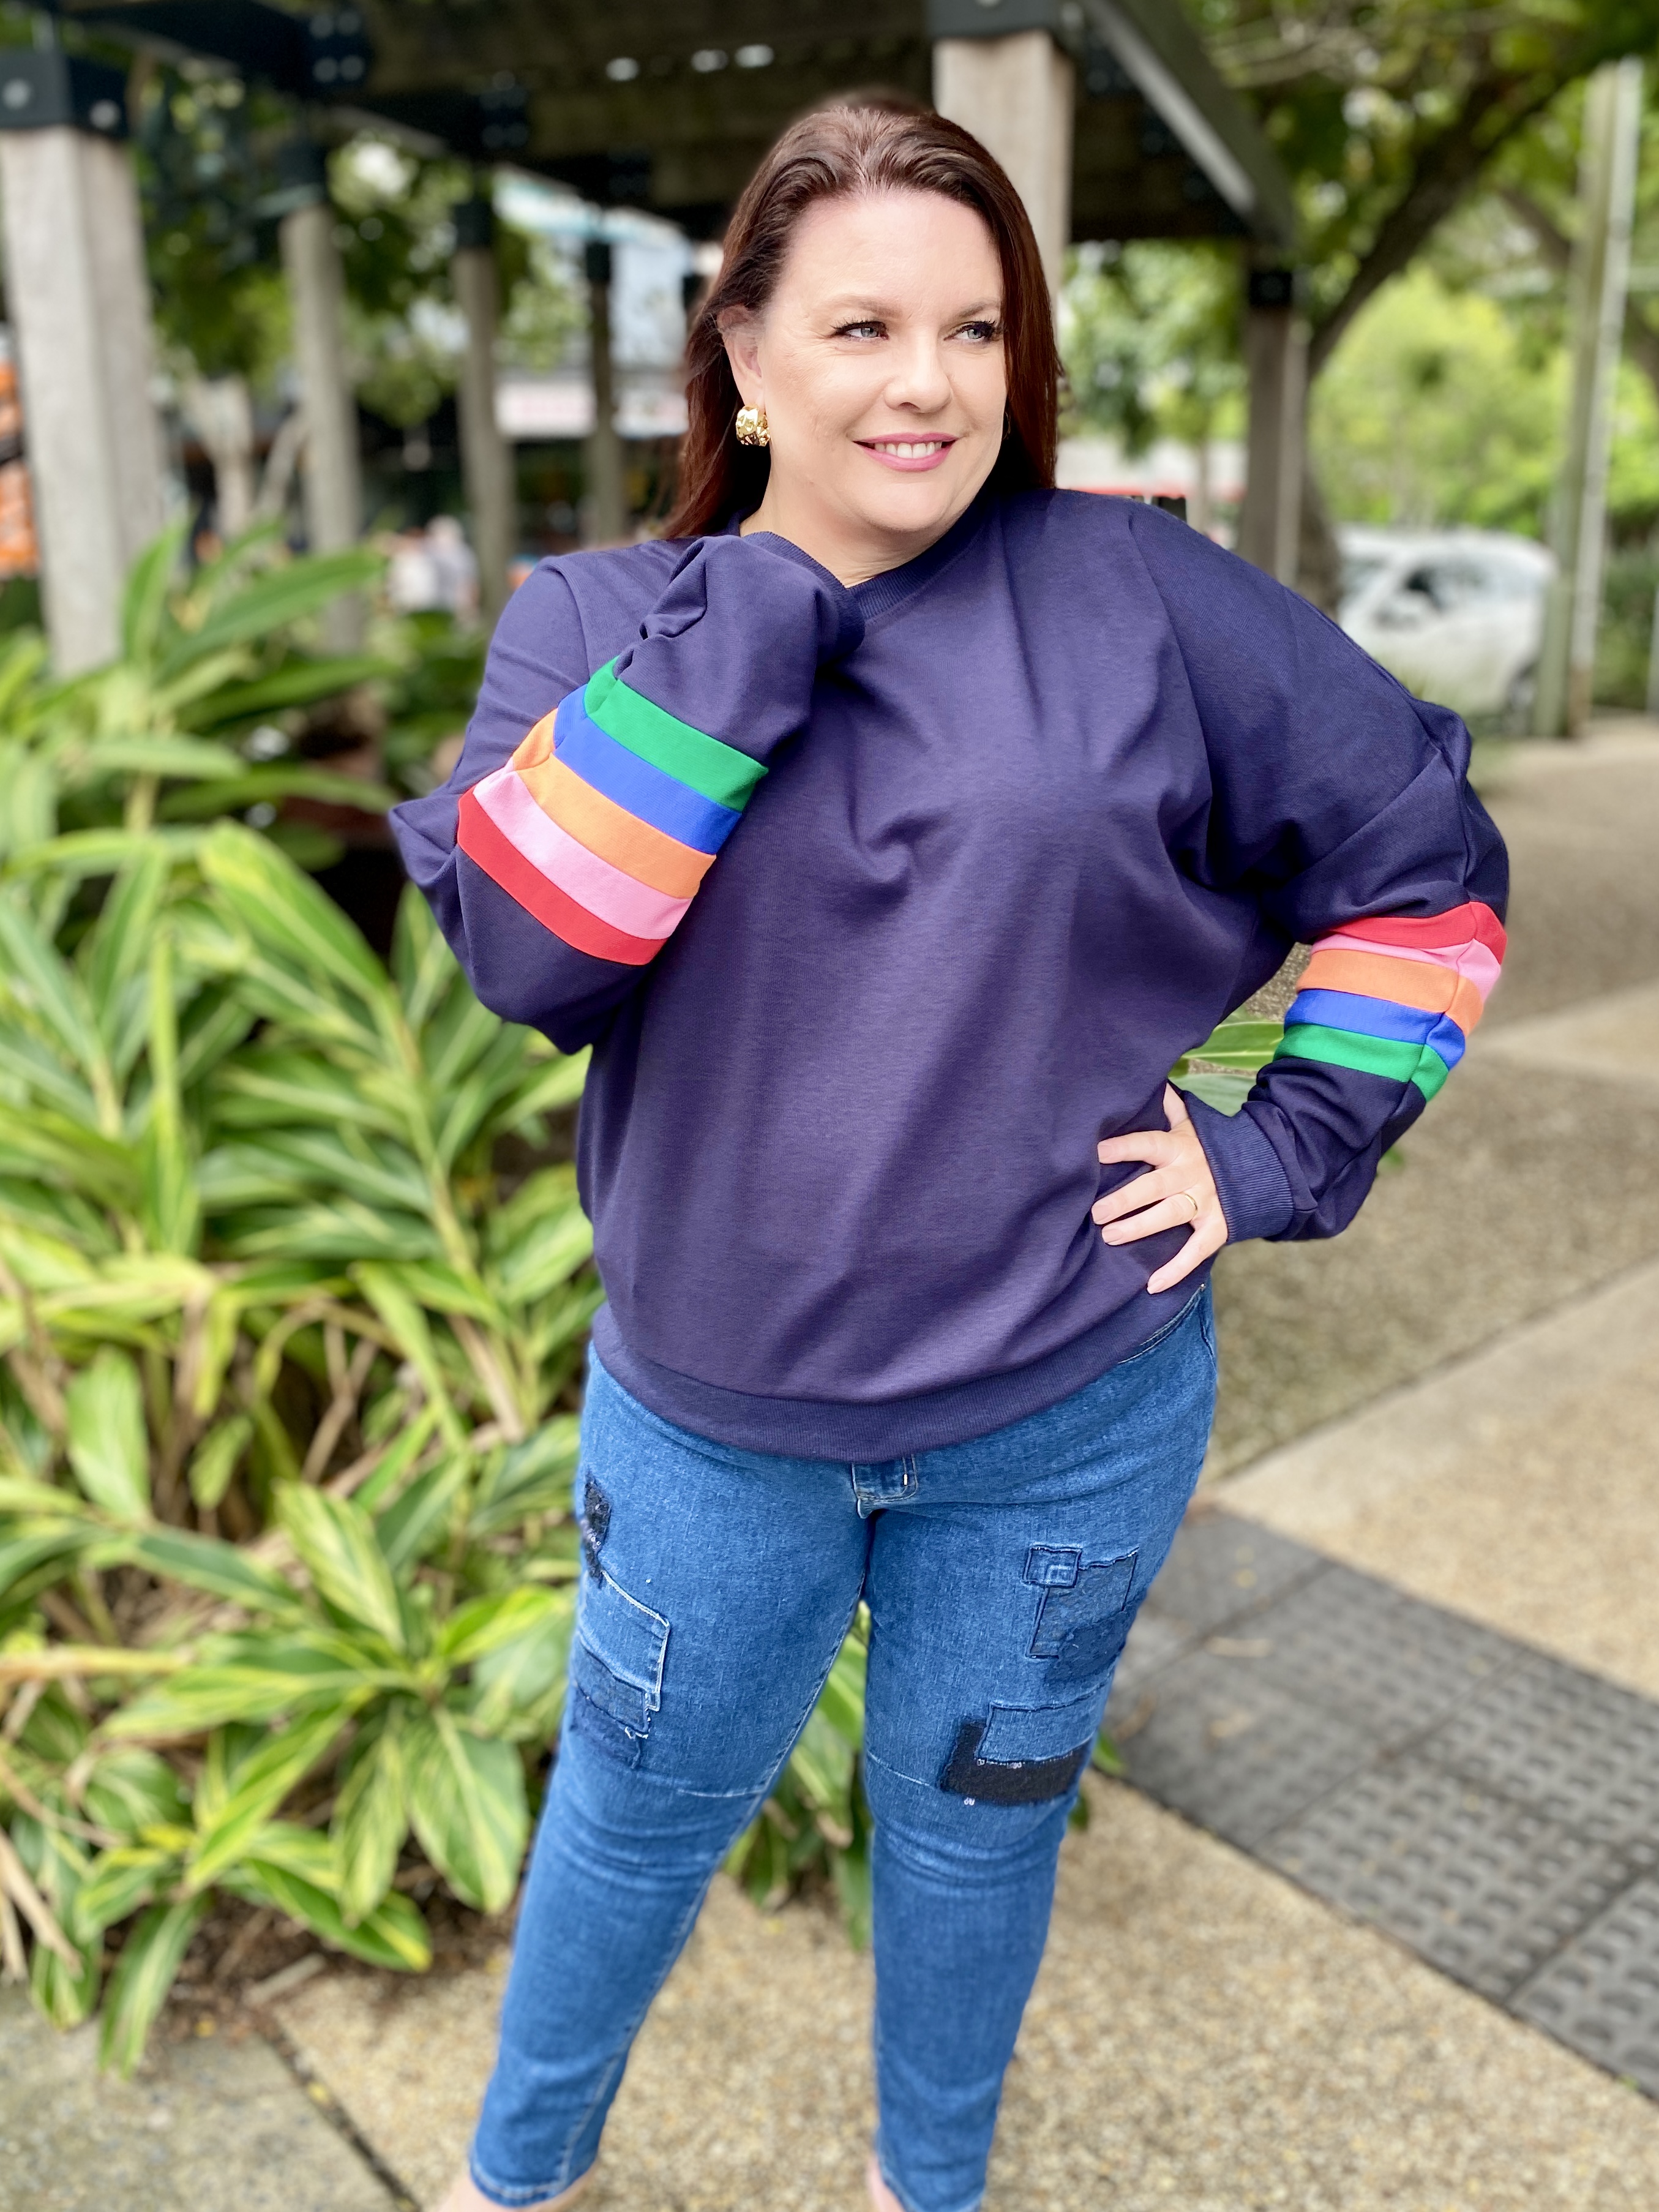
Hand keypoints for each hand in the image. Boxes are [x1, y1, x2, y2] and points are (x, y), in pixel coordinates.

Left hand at [1092, 1084, 1227, 1294]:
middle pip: (1154, 1187)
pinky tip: (1152, 1284)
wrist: (1262, 1169)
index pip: (1149, 1144)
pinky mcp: (1218, 1227)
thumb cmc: (1212, 1147)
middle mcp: (1191, 1174)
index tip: (1098, 1152)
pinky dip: (1176, 1269)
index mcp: (1180, 1148)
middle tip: (1095, 1213)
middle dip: (1124, 1199)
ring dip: (1140, 1228)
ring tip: (1110, 1237)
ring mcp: (1206, 1202)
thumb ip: (1168, 1107)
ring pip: (1170, 1216)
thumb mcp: (1192, 1125)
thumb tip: (1150, 1079)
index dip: (1125, 1147)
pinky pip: (1196, 1251)